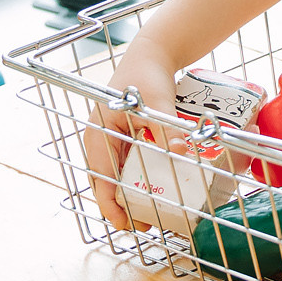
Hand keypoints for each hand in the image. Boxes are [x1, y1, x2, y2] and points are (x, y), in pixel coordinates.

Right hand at [89, 38, 182, 230]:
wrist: (151, 55)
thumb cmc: (145, 74)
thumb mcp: (155, 101)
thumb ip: (166, 127)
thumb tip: (182, 151)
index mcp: (99, 134)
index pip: (99, 177)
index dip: (109, 204)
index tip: (123, 222)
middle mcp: (101, 141)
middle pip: (106, 183)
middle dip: (122, 207)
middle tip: (144, 226)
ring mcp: (112, 141)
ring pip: (117, 178)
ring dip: (130, 196)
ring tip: (151, 215)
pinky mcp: (126, 139)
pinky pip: (129, 167)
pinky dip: (139, 181)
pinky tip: (156, 190)